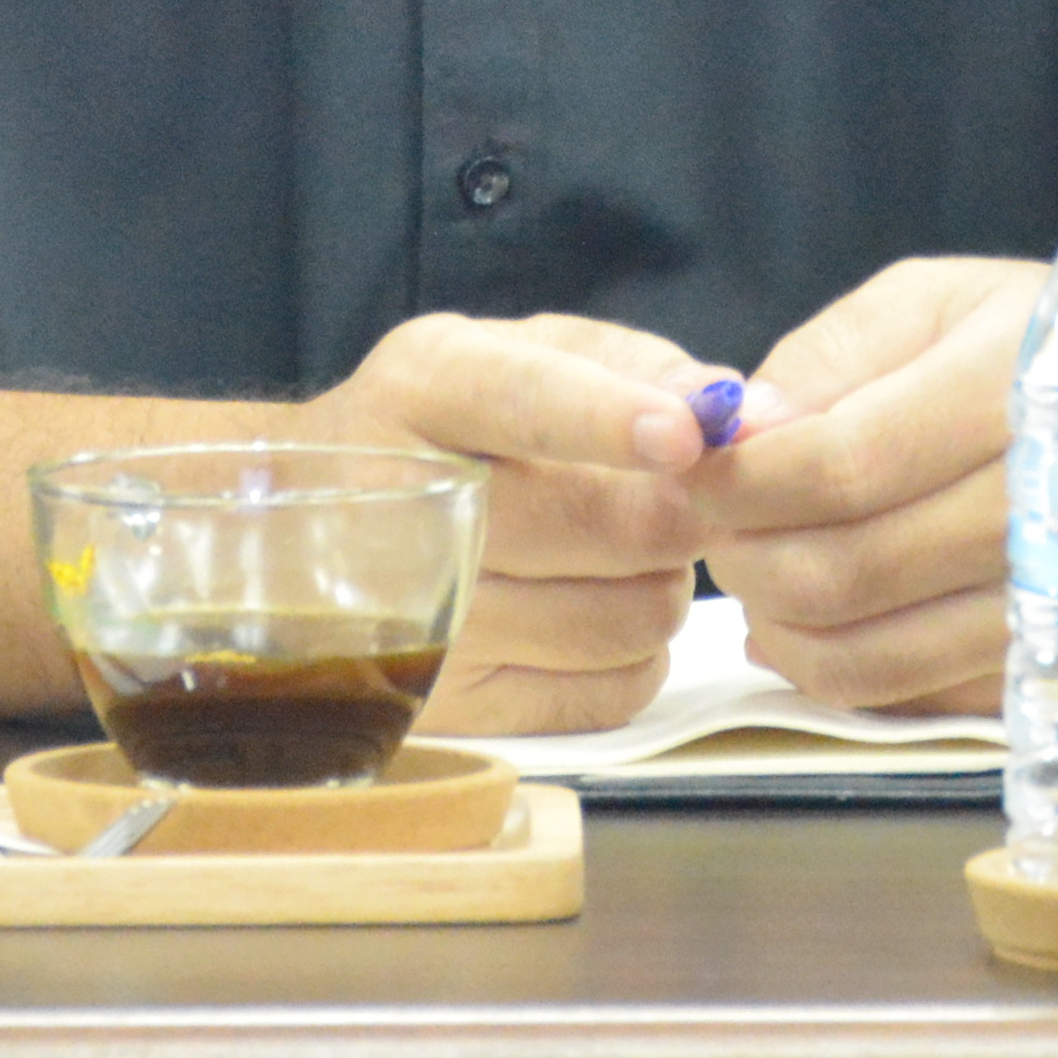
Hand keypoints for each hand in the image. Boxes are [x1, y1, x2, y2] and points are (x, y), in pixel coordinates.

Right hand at [316, 309, 762, 732]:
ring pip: (628, 617)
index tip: (682, 436)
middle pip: (613, 525)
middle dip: (682, 511)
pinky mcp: (452, 706)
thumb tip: (748, 415)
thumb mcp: (523, 352)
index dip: (610, 419)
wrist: (308, 524)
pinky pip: (612, 690)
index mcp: (425, 387)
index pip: (522, 402)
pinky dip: (635, 655)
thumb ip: (640, 365)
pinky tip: (589, 610)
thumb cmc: (453, 424)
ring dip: (660, 584)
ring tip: (617, 553)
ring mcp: (424, 619)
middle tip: (676, 498)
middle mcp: (408, 501)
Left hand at [699, 254, 1036, 713]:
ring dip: (776, 619)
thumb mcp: (932, 302)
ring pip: (869, 651)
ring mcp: (1055, 600)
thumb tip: (739, 430)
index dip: (746, 479)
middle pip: (847, 569)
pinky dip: (832, 668)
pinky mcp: (1045, 661)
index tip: (692, 468)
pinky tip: (807, 621)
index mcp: (1019, 389)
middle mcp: (1050, 506)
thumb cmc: (1025, 337)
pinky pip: (911, 696)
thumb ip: (828, 359)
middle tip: (714, 520)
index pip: (847, 465)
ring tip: (755, 564)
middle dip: (746, 551)